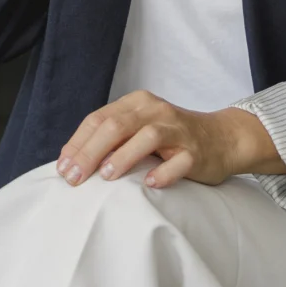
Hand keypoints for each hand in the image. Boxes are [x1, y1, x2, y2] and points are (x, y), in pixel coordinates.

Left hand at [55, 92, 283, 190]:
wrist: (223, 138)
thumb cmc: (172, 137)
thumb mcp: (139, 128)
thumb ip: (111, 137)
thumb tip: (71, 160)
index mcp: (137, 103)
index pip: (98, 119)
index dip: (78, 143)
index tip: (62, 168)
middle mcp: (156, 111)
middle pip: (116, 126)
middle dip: (90, 152)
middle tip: (74, 177)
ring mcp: (178, 130)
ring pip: (147, 137)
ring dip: (123, 157)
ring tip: (106, 176)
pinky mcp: (196, 151)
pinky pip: (179, 161)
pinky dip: (163, 172)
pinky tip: (150, 184)